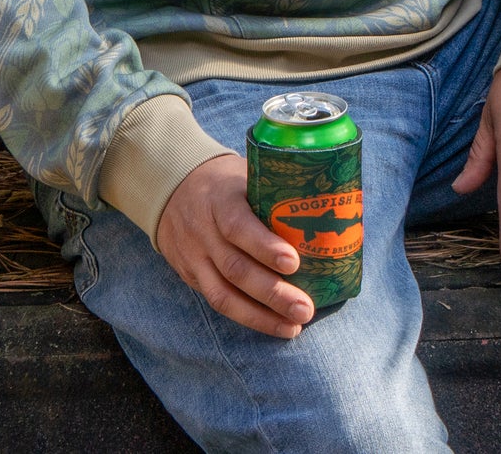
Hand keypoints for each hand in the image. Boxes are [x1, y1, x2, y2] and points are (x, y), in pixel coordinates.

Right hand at [156, 153, 314, 337]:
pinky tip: (273, 325)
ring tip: (293, 327)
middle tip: (305, 308)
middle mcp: (203, 232)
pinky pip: (217, 302)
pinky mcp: (191, 276)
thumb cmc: (224, 180)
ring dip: (261, 316)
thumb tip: (327, 206)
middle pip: (235, 268)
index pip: (239, 226)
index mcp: (220, 200)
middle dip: (272, 293)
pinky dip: (246, 317)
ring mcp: (194, 257)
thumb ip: (273, 191)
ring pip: (223, 294)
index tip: (294, 262)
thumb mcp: (244, 174)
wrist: (172, 187)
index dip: (265, 247)